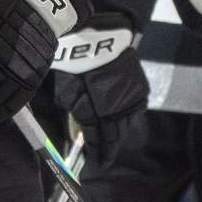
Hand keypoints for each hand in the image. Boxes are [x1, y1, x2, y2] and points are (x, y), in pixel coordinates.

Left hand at [49, 13, 147, 167]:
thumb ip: (71, 111)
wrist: (93, 36)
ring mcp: (131, 96)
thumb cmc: (71, 64)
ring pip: (128, 121)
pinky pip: (135, 105)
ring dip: (119, 130)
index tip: (96, 165)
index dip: (99, 155)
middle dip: (109, 145)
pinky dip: (128, 113)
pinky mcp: (138, 82)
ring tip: (111, 136)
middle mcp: (119, 110)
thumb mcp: (63, 92)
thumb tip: (75, 121)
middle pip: (116, 135)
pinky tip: (122, 115)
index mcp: (99, 116)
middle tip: (103, 153)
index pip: (101, 143)